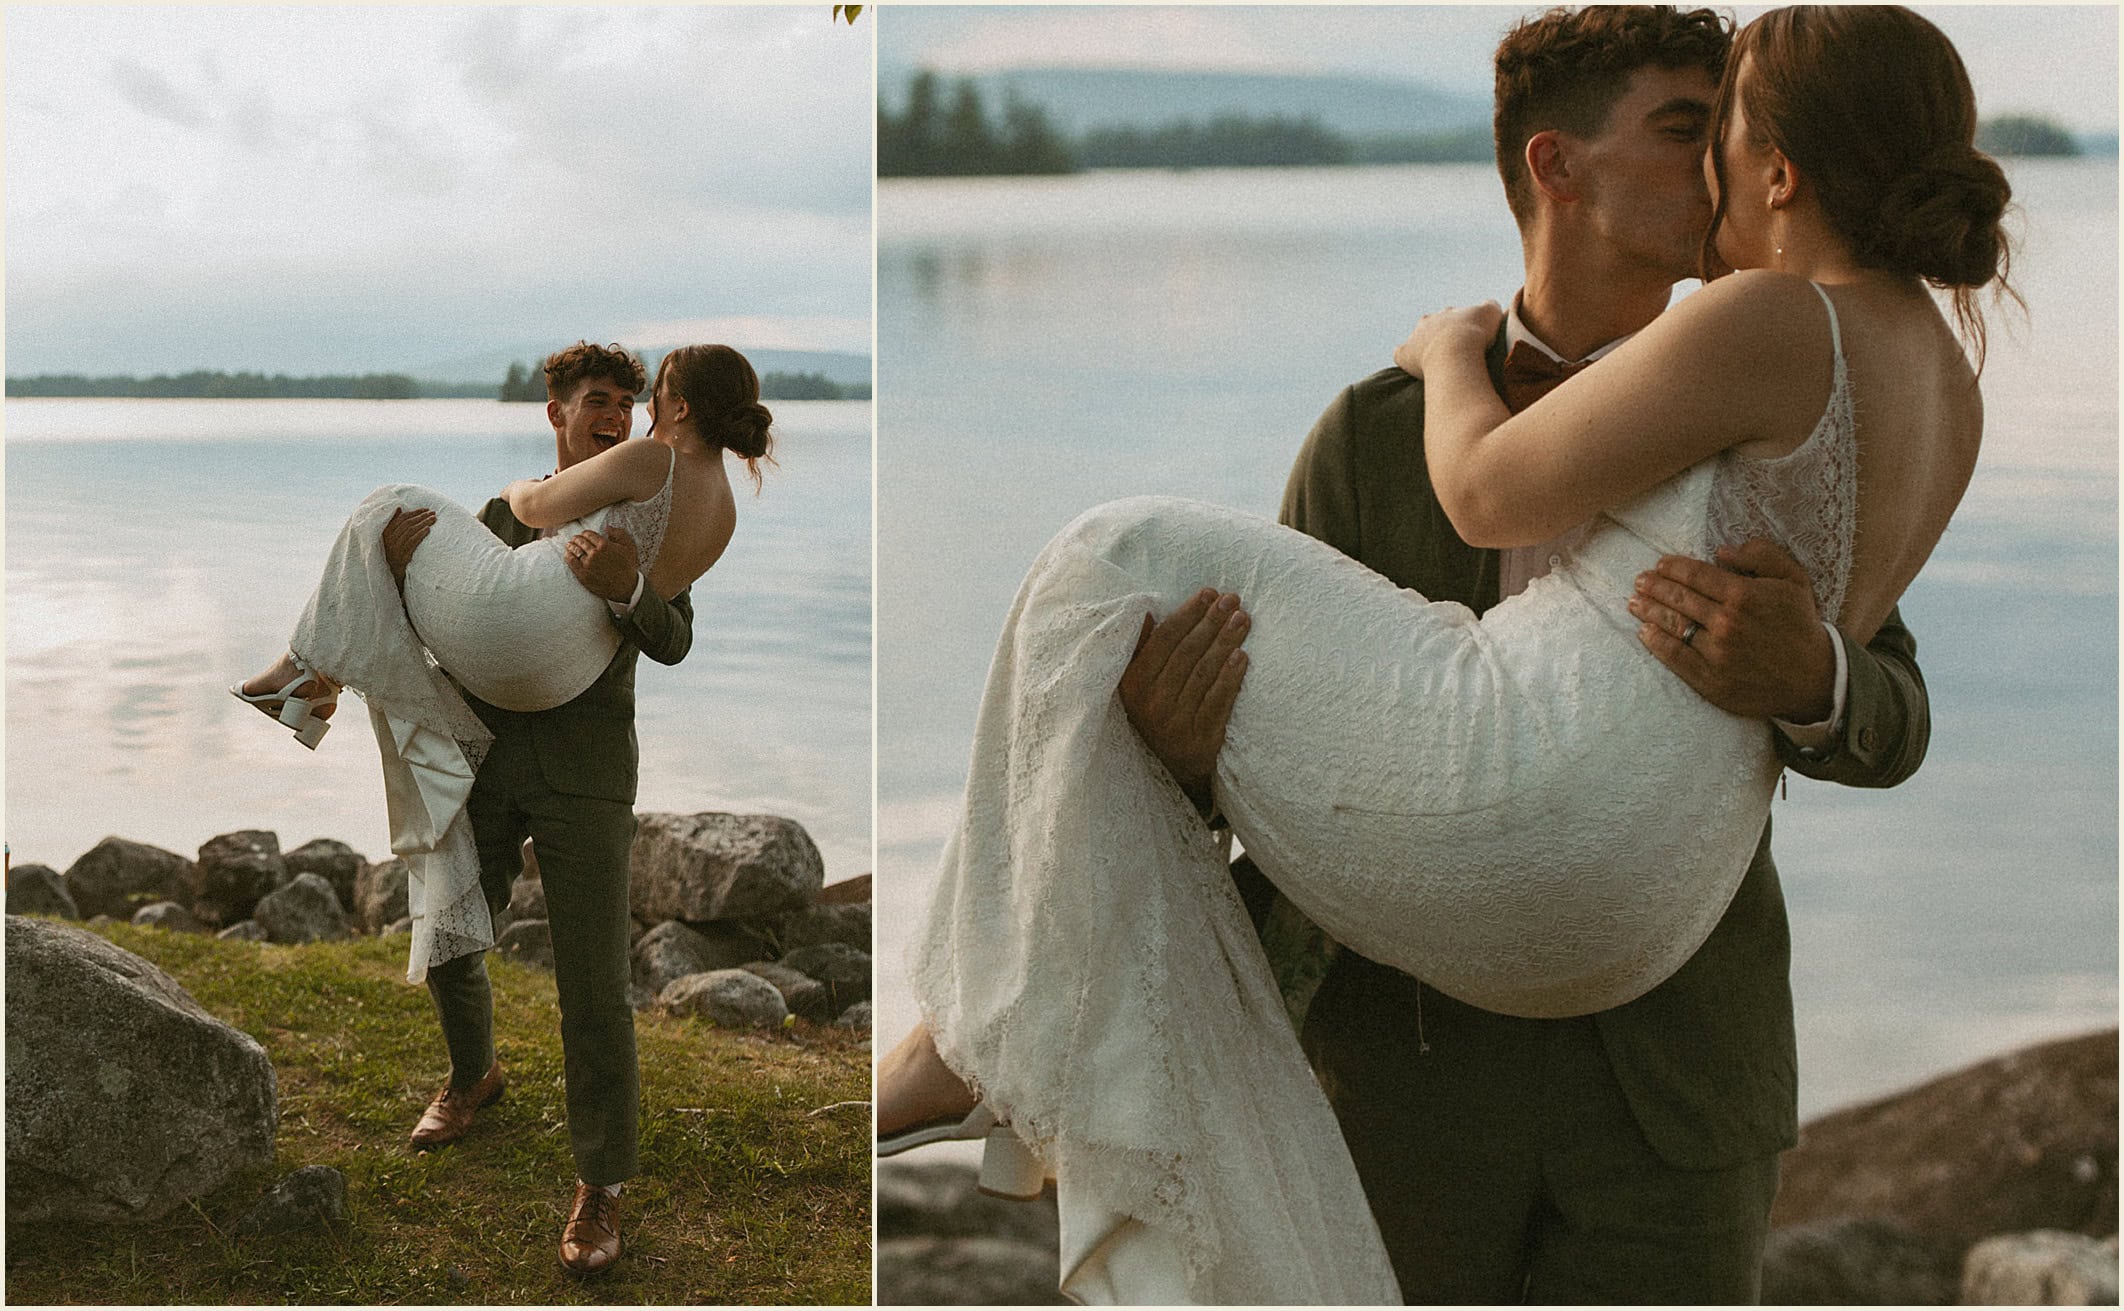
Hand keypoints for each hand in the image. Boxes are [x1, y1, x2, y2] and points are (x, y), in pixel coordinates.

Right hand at [381, 507, 435, 588]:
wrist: (392, 575)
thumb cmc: (393, 553)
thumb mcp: (390, 538)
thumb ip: (393, 523)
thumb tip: (399, 508)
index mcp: (386, 533)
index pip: (401, 519)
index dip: (414, 513)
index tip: (426, 509)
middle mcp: (389, 540)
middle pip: (407, 524)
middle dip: (421, 517)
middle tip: (433, 513)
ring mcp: (395, 548)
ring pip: (410, 531)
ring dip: (423, 523)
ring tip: (434, 519)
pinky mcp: (402, 556)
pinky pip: (412, 543)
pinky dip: (420, 535)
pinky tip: (428, 530)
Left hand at [565, 522, 640, 601]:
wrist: (626, 587)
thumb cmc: (628, 567)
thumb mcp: (629, 547)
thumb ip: (619, 533)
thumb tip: (607, 527)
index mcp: (604, 545)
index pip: (588, 534)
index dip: (585, 533)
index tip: (584, 535)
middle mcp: (594, 553)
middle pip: (580, 541)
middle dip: (577, 538)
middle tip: (575, 539)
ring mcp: (587, 564)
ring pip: (574, 550)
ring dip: (571, 545)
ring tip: (569, 545)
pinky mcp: (583, 574)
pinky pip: (571, 561)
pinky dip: (568, 555)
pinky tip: (567, 554)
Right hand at [1117, 588, 1250, 812]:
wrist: (1170, 769)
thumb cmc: (1155, 712)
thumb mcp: (1137, 685)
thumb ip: (1140, 651)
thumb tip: (1145, 613)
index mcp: (1132, 685)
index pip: (1163, 641)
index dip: (1187, 615)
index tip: (1209, 594)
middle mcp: (1151, 704)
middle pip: (1187, 654)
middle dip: (1211, 623)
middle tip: (1233, 600)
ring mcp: (1176, 723)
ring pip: (1204, 675)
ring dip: (1226, 643)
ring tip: (1243, 619)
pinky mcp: (1200, 740)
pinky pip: (1218, 702)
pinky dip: (1231, 678)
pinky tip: (1243, 657)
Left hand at [1393, 301, 1504, 378]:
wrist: (1456, 351)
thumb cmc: (1475, 333)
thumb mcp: (1491, 313)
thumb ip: (1490, 307)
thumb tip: (1489, 306)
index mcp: (1448, 312)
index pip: (1455, 317)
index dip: (1463, 329)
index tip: (1471, 341)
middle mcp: (1429, 321)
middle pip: (1435, 326)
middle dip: (1444, 336)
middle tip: (1456, 352)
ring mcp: (1415, 337)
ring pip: (1418, 339)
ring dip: (1426, 347)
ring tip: (1440, 362)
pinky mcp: (1405, 354)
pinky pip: (1401, 354)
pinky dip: (1406, 359)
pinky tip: (1413, 365)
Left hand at [1629, 537, 1836, 721]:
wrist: (1813, 678)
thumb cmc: (1800, 624)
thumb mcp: (1793, 579)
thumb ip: (1762, 555)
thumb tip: (1722, 550)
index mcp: (1743, 595)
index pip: (1695, 575)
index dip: (1673, 567)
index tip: (1660, 564)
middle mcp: (1726, 623)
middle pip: (1678, 598)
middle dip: (1654, 586)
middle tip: (1640, 580)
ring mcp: (1716, 653)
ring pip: (1672, 626)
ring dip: (1648, 611)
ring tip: (1634, 602)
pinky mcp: (1710, 680)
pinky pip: (1674, 658)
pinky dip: (1655, 643)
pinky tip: (1644, 632)